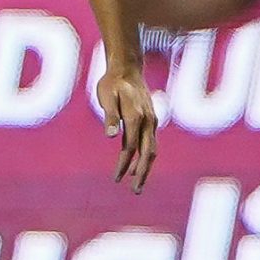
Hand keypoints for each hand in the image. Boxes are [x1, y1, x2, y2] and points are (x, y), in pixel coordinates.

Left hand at [95, 60, 158, 192]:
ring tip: (137, 183)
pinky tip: (139, 165)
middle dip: (142, 174)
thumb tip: (110, 136)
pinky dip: (146, 156)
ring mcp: (152, 121)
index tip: (117, 179)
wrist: (127, 68)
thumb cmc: (112, 82)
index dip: (125, 164)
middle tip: (135, 191)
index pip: (131, 147)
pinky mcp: (151, 120)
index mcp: (137, 117)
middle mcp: (149, 121)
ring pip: (152, 149)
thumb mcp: (106, 96)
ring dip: (145, 167)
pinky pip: (151, 142)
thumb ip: (109, 116)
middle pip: (148, 153)